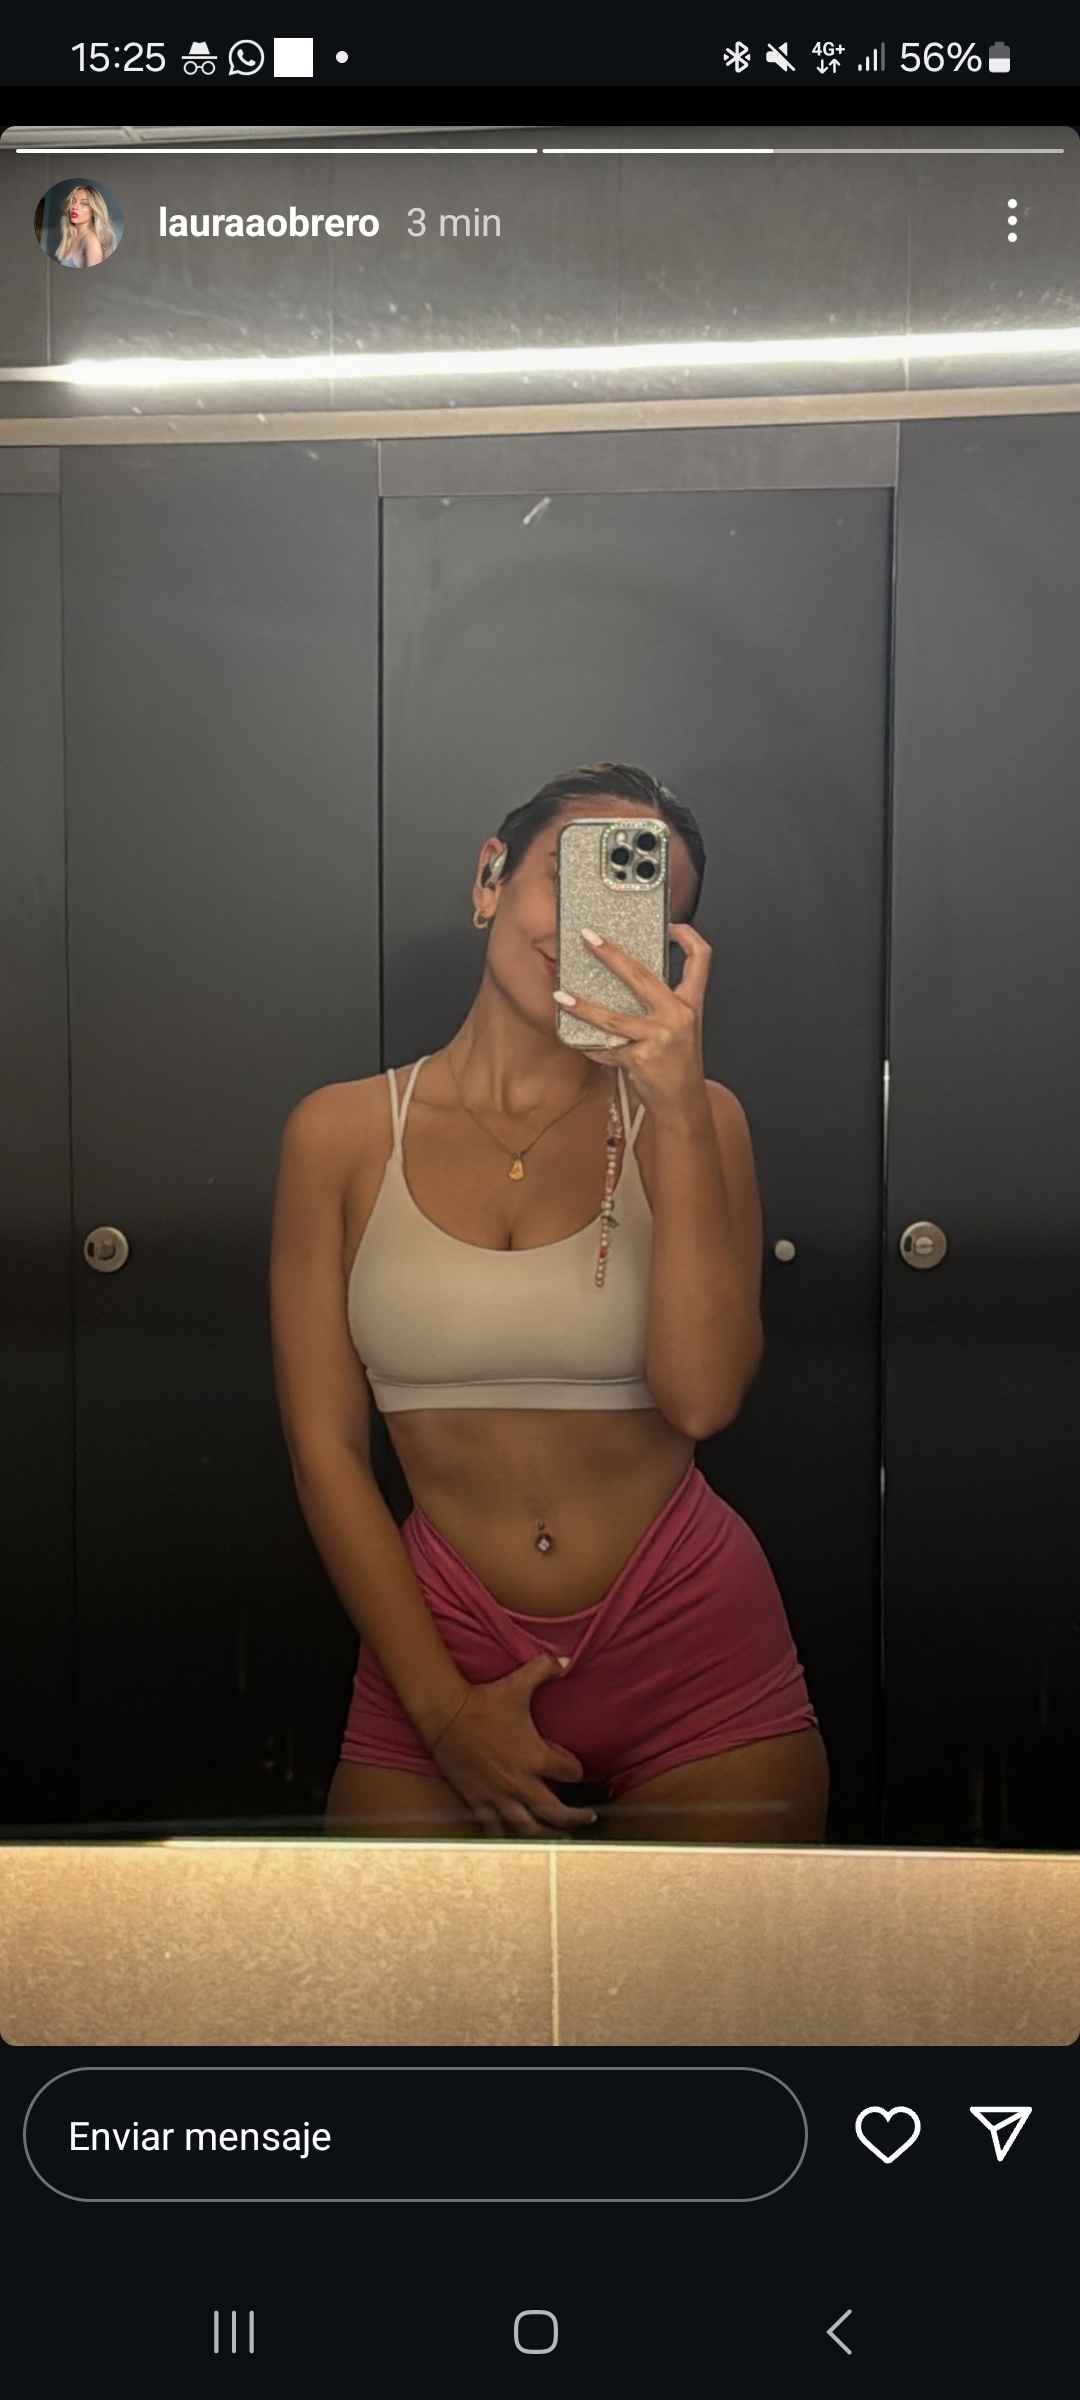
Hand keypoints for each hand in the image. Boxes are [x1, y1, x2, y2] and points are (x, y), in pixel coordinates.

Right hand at [429, 1656, 597, 1837]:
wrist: (445, 1715)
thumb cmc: (484, 1701)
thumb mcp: (518, 1682)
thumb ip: (546, 1668)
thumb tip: (567, 1659)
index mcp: (536, 1757)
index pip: (571, 1772)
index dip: (577, 1769)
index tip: (574, 1768)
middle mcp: (521, 1783)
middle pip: (556, 1812)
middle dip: (574, 1818)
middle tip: (586, 1819)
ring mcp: (498, 1795)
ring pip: (529, 1827)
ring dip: (546, 1834)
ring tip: (558, 1838)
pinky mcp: (477, 1800)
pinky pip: (495, 1828)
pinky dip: (507, 1835)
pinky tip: (515, 1840)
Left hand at [554, 923, 712, 1120]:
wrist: (683, 1103)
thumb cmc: (678, 1064)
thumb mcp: (682, 1028)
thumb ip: (664, 1003)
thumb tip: (629, 978)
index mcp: (691, 1003)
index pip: (700, 959)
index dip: (687, 936)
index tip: (669, 925)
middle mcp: (678, 1016)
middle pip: (642, 976)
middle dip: (612, 955)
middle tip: (589, 939)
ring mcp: (659, 1037)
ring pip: (613, 1017)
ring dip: (583, 1007)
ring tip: (561, 996)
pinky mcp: (640, 1059)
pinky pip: (607, 1049)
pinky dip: (592, 1047)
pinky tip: (580, 1042)